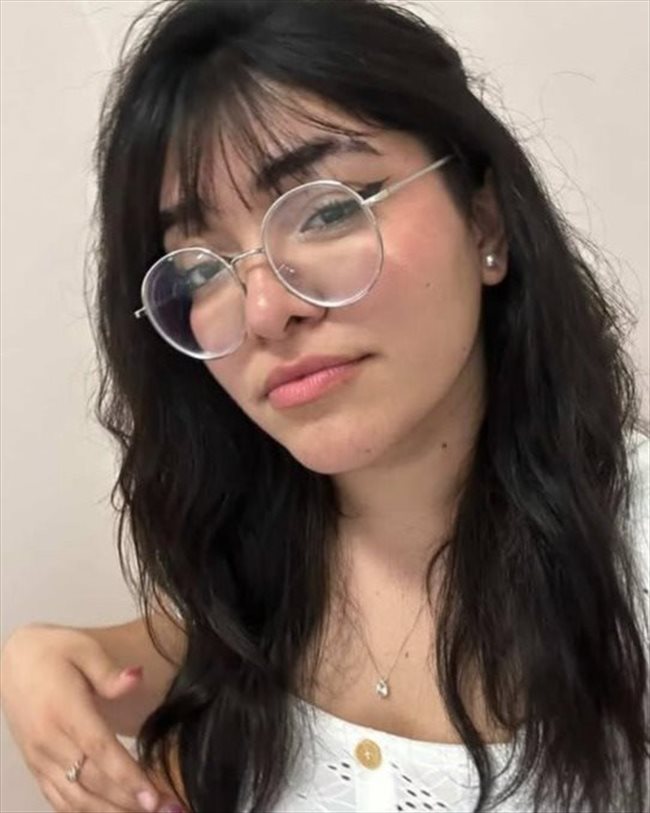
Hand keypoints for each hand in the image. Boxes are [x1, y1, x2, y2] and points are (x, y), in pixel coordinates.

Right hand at [1, 624, 183, 811]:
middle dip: (131, 801)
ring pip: (76, 799)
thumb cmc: (55, 651)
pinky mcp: (36, 767)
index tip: (154, 797)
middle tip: (168, 810)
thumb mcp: (83, 648)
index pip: (99, 750)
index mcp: (65, 710)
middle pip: (92, 781)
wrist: (11, 662)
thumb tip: (136, 678)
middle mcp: (50, 741)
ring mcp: (40, 759)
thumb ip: (108, 670)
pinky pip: (59, 800)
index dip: (127, 777)